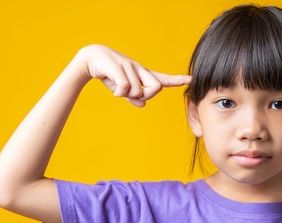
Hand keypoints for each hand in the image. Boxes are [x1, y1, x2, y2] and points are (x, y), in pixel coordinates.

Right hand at [76, 44, 191, 106]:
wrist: (91, 60)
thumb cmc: (109, 75)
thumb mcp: (122, 90)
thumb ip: (133, 98)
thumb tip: (143, 104)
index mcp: (142, 74)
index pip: (162, 79)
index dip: (177, 80)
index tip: (191, 80)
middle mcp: (139, 69)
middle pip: (156, 87)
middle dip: (148, 96)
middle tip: (133, 96)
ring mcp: (130, 67)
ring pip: (138, 91)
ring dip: (127, 95)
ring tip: (117, 89)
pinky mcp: (119, 68)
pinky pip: (125, 88)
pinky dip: (119, 94)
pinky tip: (113, 89)